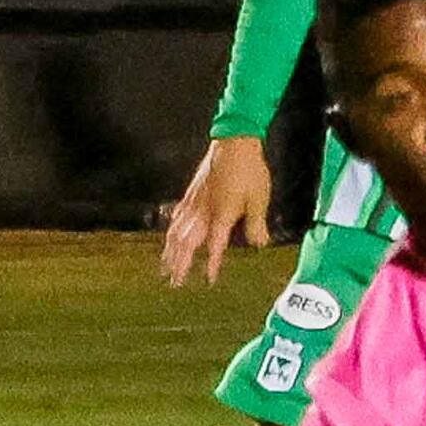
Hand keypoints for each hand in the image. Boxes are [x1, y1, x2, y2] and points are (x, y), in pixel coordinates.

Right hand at [159, 133, 276, 287]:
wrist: (234, 143)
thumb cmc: (250, 171)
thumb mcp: (259, 200)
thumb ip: (257, 225)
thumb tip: (260, 244)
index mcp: (221, 215)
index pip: (215, 247)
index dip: (212, 264)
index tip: (210, 280)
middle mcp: (203, 211)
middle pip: (187, 244)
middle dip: (180, 264)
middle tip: (174, 282)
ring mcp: (194, 201)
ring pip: (177, 232)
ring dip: (171, 251)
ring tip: (166, 266)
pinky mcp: (191, 192)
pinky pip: (178, 216)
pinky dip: (172, 230)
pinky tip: (171, 235)